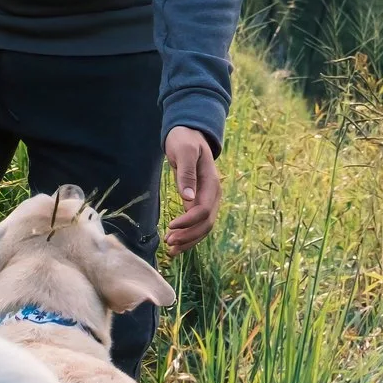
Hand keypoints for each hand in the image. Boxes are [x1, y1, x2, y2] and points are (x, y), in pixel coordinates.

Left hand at [163, 126, 221, 248]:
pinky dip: (188, 235)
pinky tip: (176, 243)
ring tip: (171, 249)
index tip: (170, 226)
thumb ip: (186, 174)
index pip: (203, 210)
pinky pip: (197, 223)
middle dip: (189, 236)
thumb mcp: (184, 151)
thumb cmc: (185, 139)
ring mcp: (208, 199)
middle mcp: (213, 194)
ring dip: (189, 240)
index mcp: (212, 183)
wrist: (189, 133)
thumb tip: (188, 198)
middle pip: (206, 224)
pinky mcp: (199, 201)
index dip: (188, 221)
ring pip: (203, 227)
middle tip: (169, 243)